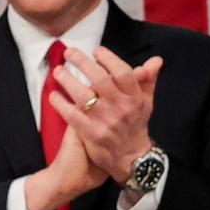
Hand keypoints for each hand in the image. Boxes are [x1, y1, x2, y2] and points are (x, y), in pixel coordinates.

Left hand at [47, 46, 162, 184]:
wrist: (131, 158)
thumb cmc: (136, 125)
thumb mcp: (146, 102)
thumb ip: (148, 79)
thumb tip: (156, 60)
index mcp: (135, 98)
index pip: (123, 73)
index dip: (109, 59)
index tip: (96, 51)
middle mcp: (122, 108)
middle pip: (100, 80)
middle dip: (82, 63)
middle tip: (69, 52)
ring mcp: (106, 122)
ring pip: (84, 96)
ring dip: (68, 81)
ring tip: (58, 71)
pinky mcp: (92, 135)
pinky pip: (73, 116)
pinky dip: (61, 104)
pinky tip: (53, 95)